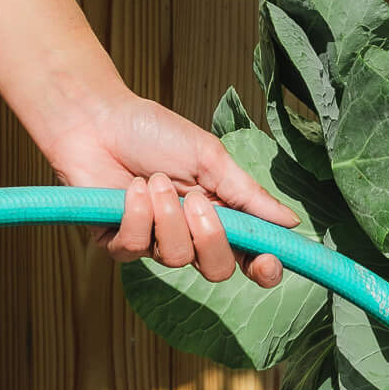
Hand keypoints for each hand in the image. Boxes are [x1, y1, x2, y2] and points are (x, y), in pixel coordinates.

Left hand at [36, 89, 293, 286]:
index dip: (262, 267)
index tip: (267, 262)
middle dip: (210, 237)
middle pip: (217, 269)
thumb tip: (290, 221)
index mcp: (218, 212)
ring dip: (166, 216)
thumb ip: (248, 194)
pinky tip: (130, 190)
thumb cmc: (154, 132)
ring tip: (152, 180)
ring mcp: (153, 242)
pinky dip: (136, 215)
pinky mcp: (118, 243)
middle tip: (195, 200)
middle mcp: (189, 233)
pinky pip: (135, 249)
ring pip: (176, 258)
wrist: (98, 120)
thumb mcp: (210, 158)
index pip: (248, 254)